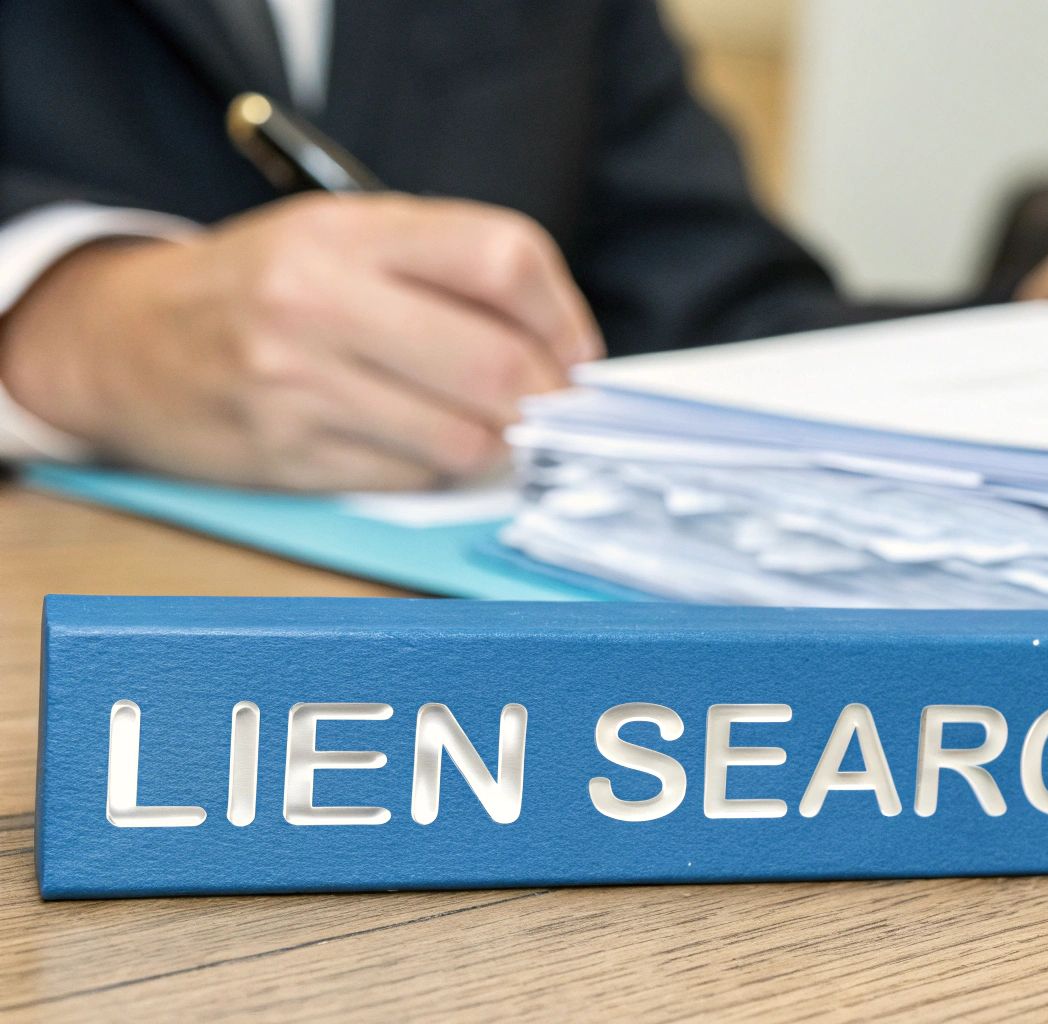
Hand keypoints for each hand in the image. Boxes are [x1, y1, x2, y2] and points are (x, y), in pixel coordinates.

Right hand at [0, 193, 603, 489]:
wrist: (120, 341)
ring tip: (481, 423)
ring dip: (496, 443)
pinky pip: (411, 479)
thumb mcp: (345, 236)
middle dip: (546, 396)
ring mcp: (298, 385)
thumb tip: (567, 348)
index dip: (564, 315)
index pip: (505, 258)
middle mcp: (319, 302)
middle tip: (550, 404)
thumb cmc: (263, 285)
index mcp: (348, 231)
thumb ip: (448, 269)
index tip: (575, 350)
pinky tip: (417, 442)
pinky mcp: (286, 456)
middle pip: (500, 365)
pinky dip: (435, 469)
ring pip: (466, 439)